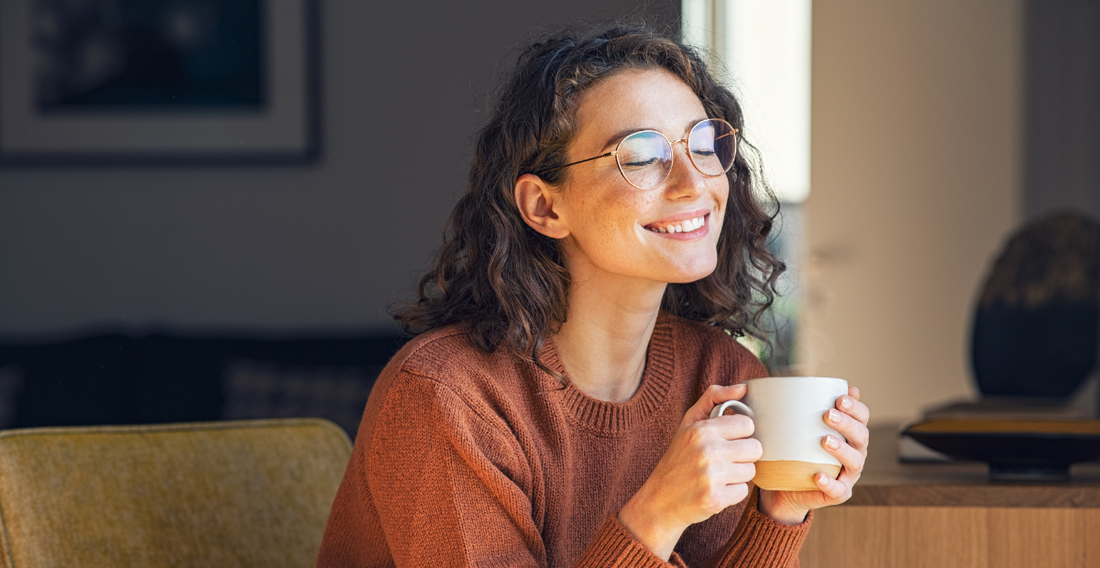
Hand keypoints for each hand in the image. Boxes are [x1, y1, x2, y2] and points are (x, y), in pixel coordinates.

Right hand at [619, 384, 760, 559]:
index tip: (727, 440)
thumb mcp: (688, 423)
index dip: (740, 434)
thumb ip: (713, 398)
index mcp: (701, 430)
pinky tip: (715, 490)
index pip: (747, 425)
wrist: (659, 500)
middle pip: (755, 448)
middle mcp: (707, 451)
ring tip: (718, 475)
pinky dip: (732, 493)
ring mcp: (711, 476)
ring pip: (751, 471)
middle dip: (743, 455)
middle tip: (724, 460)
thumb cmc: (678, 458)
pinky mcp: (715, 499)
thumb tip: (743, 388)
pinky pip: (743, 491)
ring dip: (738, 475)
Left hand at [757, 387, 869, 524]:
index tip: (840, 398)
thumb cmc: (794, 451)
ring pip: (855, 462)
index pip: (862, 417)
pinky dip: (830, 483)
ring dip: (842, 450)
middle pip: (861, 436)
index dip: (856, 408)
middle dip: (847, 423)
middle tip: (828, 415)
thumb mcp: (796, 428)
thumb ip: (800, 407)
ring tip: (825, 440)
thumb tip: (793, 379)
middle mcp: (854, 453)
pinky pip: (838, 490)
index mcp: (849, 434)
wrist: (785, 487)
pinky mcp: (837, 494)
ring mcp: (848, 475)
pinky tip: (818, 475)